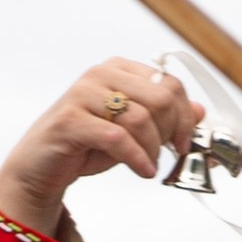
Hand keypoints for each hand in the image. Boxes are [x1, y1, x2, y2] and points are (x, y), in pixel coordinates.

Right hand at [0, 60, 200, 233]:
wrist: (41, 166)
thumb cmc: (86, 147)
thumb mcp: (132, 131)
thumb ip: (164, 118)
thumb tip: (201, 110)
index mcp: (118, 70)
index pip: (169, 83)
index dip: (185, 115)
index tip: (185, 142)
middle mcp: (101, 75)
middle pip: (160, 98)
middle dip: (172, 132)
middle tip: (168, 154)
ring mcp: (83, 94)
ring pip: (142, 118)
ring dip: (153, 150)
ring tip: (148, 166)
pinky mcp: (70, 120)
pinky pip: (118, 138)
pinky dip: (137, 158)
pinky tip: (143, 171)